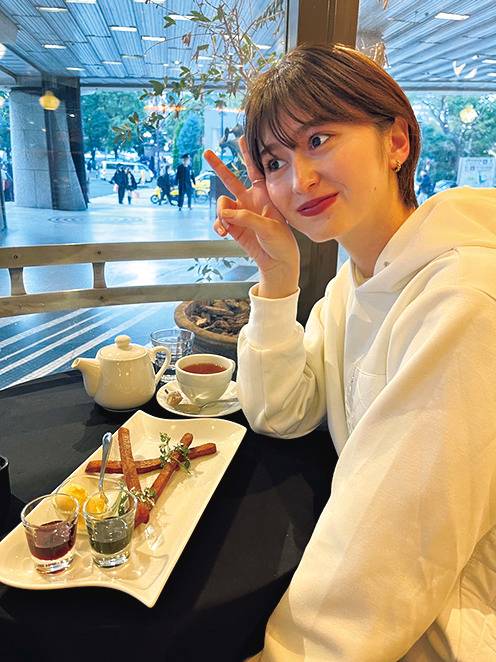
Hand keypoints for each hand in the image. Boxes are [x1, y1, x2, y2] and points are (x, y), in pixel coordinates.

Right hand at [204, 138, 299, 298]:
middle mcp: (250, 201)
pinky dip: (218, 226)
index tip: (240, 137)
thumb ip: (246, 218)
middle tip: (207, 152)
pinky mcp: (233, 227)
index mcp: (264, 195)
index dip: (248, 154)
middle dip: (219, 166)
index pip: (255, 169)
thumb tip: (224, 214)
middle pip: (231, 179)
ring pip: (221, 204)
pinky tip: (223, 233)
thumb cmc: (280, 242)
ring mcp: (240, 214)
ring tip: (225, 228)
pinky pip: (219, 221)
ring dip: (220, 214)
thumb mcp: (268, 227)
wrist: (277, 262)